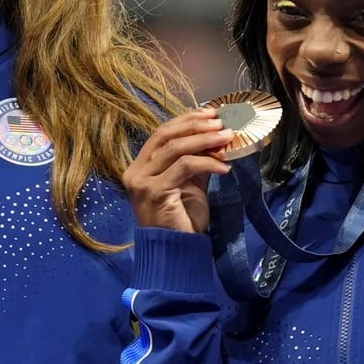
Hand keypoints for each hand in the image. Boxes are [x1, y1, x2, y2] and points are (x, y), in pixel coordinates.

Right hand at [122, 109, 231, 233]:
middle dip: (195, 125)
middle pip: (166, 135)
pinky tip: (224, 167)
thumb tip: (214, 137)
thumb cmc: (181, 220)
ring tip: (227, 138)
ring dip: (205, 140)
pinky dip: (207, 162)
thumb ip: (195, 161)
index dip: (186, 119)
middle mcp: (136, 171)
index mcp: (140, 166)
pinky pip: (185, 167)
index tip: (210, 113)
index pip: (162, 133)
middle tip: (221, 122)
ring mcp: (142, 182)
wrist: (176, 250)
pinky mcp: (155, 191)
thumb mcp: (189, 184)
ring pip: (175, 148)